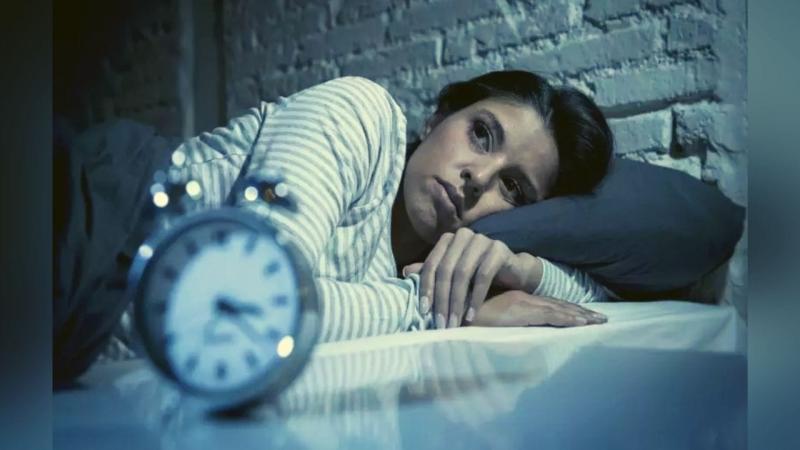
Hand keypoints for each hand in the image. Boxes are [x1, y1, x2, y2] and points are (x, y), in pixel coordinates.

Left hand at [401, 228, 536, 328]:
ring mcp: (482, 240)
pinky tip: (471, 316)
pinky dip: (475, 299)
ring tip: (454, 323)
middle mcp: (463, 236)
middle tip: (440, 324)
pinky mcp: (498, 249)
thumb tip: (405, 272)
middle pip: (446, 270)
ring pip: (462, 274)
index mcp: (448, 239)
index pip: (431, 265)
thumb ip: (433, 272)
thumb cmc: (479, 275)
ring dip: (457, 302)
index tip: (423, 312)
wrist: (513, 272)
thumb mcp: (454, 274)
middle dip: (442, 300)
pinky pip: (483, 276)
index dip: (426, 289)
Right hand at [471, 290, 607, 326]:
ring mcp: (522, 305)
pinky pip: (551, 315)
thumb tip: (504, 335)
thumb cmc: (460, 318)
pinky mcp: (520, 311)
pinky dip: (569, 319)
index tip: (585, 315)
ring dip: (581, 316)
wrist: (446, 311)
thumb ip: (496, 324)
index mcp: (515, 301)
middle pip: (558, 305)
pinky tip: (583, 323)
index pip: (548, 305)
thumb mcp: (484, 321)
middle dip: (581, 312)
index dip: (567, 310)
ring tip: (601, 322)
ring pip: (559, 309)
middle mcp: (522, 300)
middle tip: (602, 318)